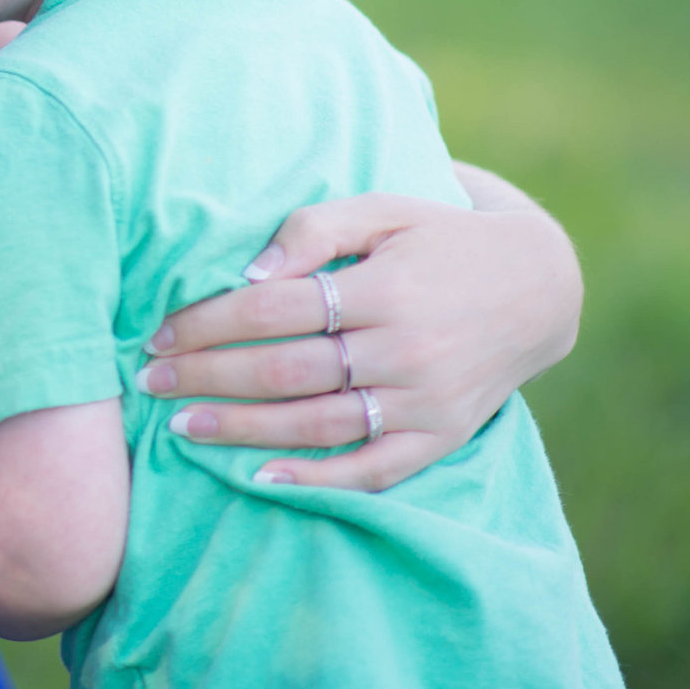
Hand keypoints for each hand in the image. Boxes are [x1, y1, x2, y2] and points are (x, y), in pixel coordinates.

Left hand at [136, 169, 581, 490]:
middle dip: (210, 377)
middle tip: (150, 382)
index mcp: (386, 287)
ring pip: (320, 424)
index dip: (212, 321)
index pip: (278, 307)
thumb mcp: (385, 208)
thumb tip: (249, 272)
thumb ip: (316, 228)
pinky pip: (374, 470)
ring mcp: (426, 399)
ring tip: (184, 427)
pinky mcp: (442, 436)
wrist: (539, 286)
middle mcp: (406, 348)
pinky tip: (262, 478)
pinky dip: (318, 480)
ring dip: (244, 429)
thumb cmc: (439, 236)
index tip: (160, 333)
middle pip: (288, 369)